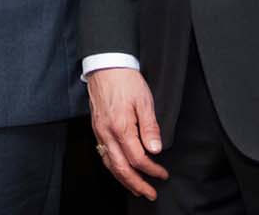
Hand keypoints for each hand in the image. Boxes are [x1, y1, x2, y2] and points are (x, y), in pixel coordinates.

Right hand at [87, 67, 167, 200]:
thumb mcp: (145, 102)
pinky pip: (103, 154)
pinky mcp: (96, 128)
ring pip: (109, 164)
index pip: (137, 158)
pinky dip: (112, 167)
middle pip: (121, 167)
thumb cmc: (126, 80)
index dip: (152, 170)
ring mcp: (99, 131)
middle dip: (137, 183)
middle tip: (149, 193)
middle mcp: (107, 132)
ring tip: (135, 188)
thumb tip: (155, 150)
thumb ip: (150, 128)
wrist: (105, 65)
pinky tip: (120, 169)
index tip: (162, 173)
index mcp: (121, 127)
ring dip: (123, 179)